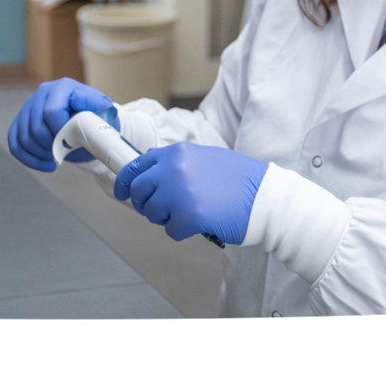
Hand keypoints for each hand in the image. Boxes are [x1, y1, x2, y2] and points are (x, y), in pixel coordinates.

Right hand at [7, 78, 114, 171]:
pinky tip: (46, 164)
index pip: (52, 111)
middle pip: (36, 127)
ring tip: (58, 156)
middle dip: (52, 145)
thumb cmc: (96, 116)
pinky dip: (29, 159)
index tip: (74, 140)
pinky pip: (15, 143)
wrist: (87, 118)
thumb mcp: (103, 113)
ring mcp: (29, 105)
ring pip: (24, 137)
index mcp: (64, 87)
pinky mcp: (20, 119)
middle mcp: (43, 92)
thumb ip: (98, 117)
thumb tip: (90, 128)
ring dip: (42, 153)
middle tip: (66, 151)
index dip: (61, 131)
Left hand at [114, 143, 266, 244]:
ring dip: (167, 218)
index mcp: (177, 153)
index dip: (124, 182)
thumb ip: (177, 164)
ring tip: (191, 213)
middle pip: (138, 191)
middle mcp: (173, 169)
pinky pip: (170, 230)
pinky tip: (200, 223)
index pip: (136, 166)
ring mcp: (179, 192)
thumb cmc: (240, 180)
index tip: (121, 192)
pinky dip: (183, 231)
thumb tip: (152, 175)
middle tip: (162, 210)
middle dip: (146, 204)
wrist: (264, 197)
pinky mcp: (188, 216)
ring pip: (152, 213)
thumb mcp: (205, 158)